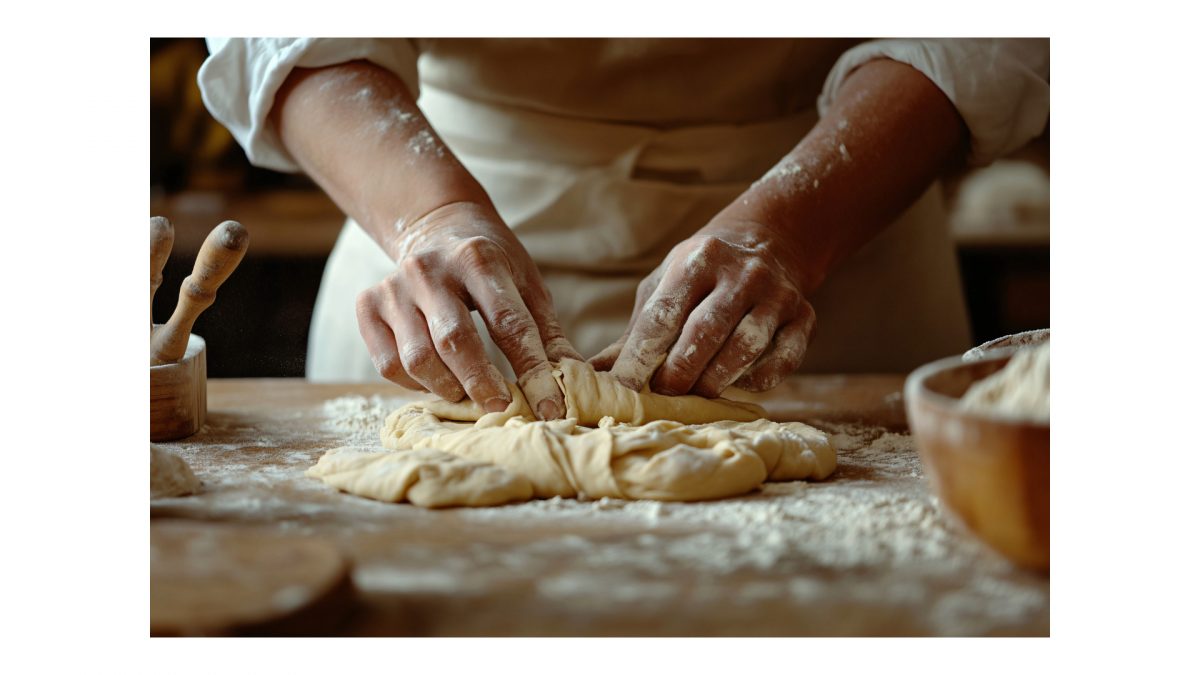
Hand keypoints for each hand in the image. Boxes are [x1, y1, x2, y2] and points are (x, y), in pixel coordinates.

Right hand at [356, 201, 580, 418]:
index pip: (508, 323)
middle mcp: (429, 269)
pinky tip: (438, 379)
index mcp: (478, 258)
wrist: (436, 225)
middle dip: (482, 384)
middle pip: (454, 342)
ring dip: (449, 388)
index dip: (531, 370)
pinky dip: (416, 385)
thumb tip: (573, 381)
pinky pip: (388, 364)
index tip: (548, 406)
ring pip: (417, 359)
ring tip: (470, 394)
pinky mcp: (368, 304)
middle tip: (502, 407)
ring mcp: (393, 286)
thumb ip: (547, 332)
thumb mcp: (527, 283)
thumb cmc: (491, 263)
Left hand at [590, 219, 814, 396]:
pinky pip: (783, 359)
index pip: (664, 314)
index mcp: (697, 259)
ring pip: (745, 348)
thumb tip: (593, 373)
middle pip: (705, 332)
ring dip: (715, 379)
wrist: (770, 241)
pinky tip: (738, 381)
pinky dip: (758, 378)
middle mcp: (741, 273)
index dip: (640, 355)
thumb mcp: (665, 286)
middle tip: (662, 394)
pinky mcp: (805, 317)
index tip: (622, 386)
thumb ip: (636, 331)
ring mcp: (777, 294)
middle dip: (679, 372)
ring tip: (695, 393)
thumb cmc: (701, 274)